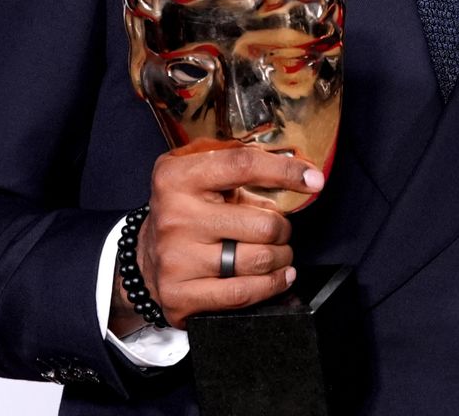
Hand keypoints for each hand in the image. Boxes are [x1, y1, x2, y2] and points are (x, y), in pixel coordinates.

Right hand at [111, 144, 323, 330]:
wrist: (144, 255)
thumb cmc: (187, 209)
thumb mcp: (201, 173)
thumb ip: (242, 163)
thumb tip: (300, 170)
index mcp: (177, 177)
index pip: (243, 165)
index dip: (286, 172)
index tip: (314, 180)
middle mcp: (174, 217)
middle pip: (262, 224)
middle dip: (282, 229)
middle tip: (278, 230)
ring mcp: (175, 259)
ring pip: (259, 260)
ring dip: (281, 257)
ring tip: (277, 252)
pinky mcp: (179, 296)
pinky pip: (243, 293)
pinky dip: (271, 285)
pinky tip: (278, 276)